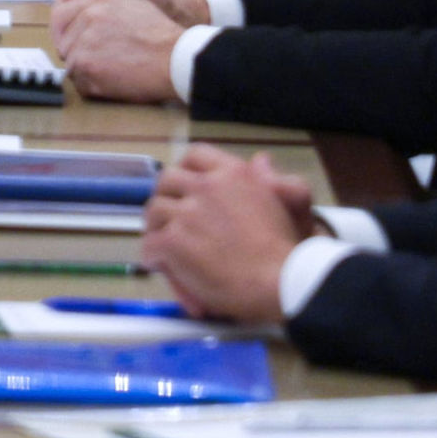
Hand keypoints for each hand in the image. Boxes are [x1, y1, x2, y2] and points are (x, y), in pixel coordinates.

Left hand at [50, 0, 192, 102]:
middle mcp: (85, 23)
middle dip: (71, 48)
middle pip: (61, 39)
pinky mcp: (88, 72)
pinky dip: (90, 84)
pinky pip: (78, 81)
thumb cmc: (158, 34)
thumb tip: (79, 9)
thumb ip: (99, 4)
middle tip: (90, 57)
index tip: (72, 38)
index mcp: (95, 5)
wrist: (175, 59)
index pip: (60, 15)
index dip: (65, 28)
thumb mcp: (129, 4)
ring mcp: (84, 49)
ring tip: (108, 69)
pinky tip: (110, 80)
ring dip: (83, 67)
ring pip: (69, 61)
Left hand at [141, 149, 312, 322]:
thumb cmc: (286, 249)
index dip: (185, 171)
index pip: (196, 155)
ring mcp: (188, 212)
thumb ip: (268, 179)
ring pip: (154, 212)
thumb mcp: (284, 203)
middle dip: (164, 198)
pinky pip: (150, 245)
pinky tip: (162, 266)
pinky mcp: (174, 240)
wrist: (281, 282)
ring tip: (166, 247)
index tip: (184, 188)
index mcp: (235, 173)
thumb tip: (260, 158)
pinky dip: (153, 258)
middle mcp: (208, 186)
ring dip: (156, 229)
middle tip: (169, 219)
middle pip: (167, 180)